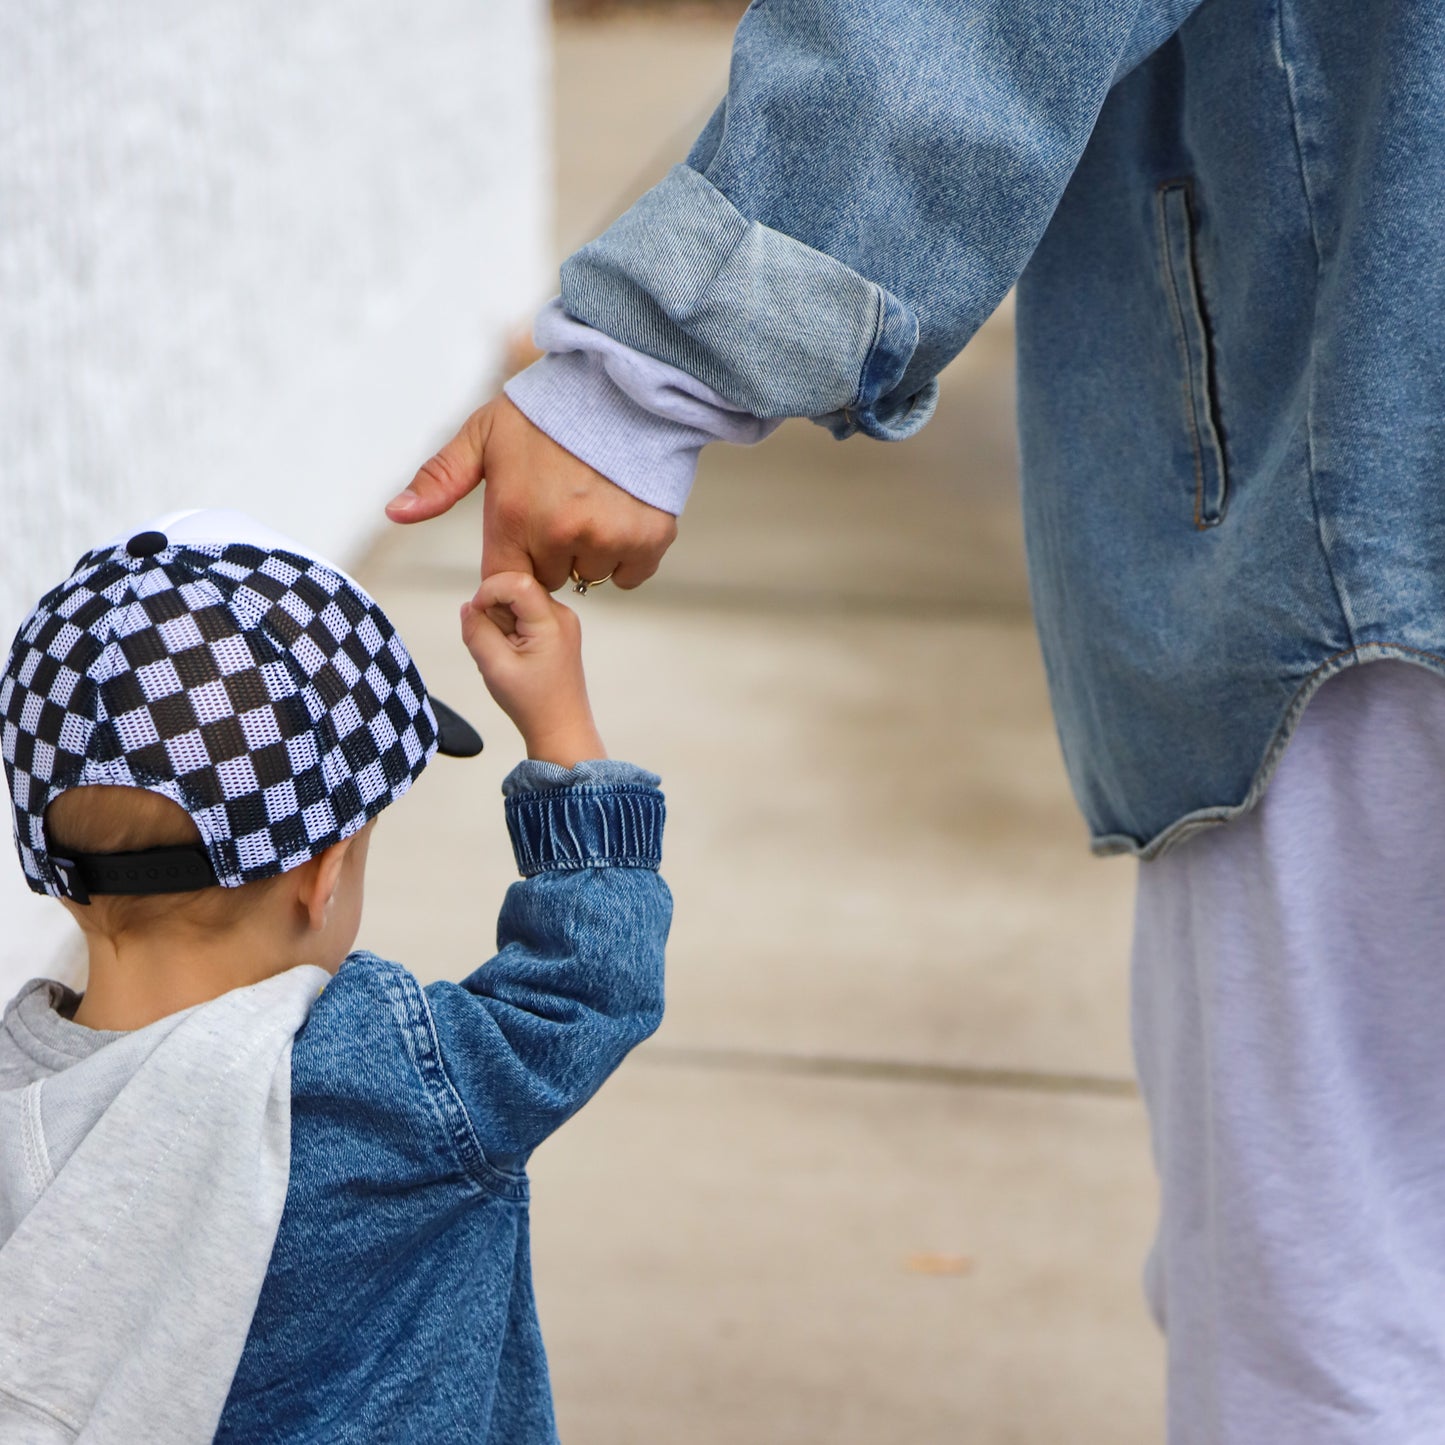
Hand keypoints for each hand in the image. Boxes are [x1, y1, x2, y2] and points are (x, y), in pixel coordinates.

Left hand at [388, 394, 677, 590]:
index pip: (503, 581)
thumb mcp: (485, 433)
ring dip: (592, 551)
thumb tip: (396, 513)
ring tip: (597, 500)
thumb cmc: (552, 408)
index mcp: (514, 516)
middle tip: (564, 502)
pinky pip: (631, 574)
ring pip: (591, 575)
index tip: (524, 534)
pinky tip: (624, 512)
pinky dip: (630, 553)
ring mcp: (606, 538)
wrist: (629, 381)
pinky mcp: (648, 539)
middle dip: (552, 551)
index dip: (512, 561)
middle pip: (549, 578)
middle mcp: (559, 534)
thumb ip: (440, 478)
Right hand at [460, 571, 605, 766]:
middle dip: (494, 612)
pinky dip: (510, 630)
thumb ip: (477, 631)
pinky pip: (524, 615)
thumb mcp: (494, 667)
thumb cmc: (534, 704)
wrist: (560, 727)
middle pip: (515, 589)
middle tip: (495, 646)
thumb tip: (468, 606)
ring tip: (506, 654)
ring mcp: (560, 621)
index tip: (477, 616)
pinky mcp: (555, 630)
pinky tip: (514, 655)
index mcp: (552, 621)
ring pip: (517, 602)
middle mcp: (561, 615)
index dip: (489, 591)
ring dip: (501, 623)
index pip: (516, 580)